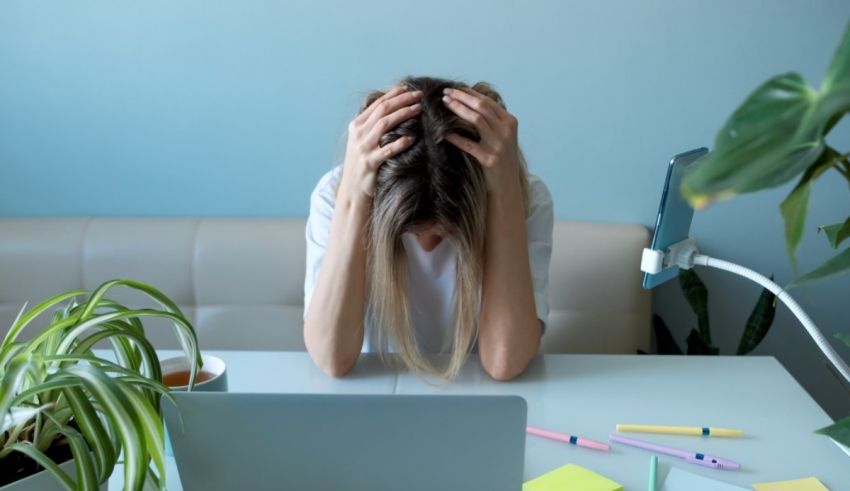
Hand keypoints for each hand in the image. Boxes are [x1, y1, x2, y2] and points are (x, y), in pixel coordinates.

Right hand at [339, 87, 421, 206]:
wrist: (352, 189)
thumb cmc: (363, 163)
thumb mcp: (363, 141)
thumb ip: (374, 126)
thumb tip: (394, 109)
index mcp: (356, 125)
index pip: (377, 104)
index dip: (394, 94)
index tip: (409, 88)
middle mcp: (358, 133)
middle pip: (383, 110)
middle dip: (402, 100)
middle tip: (419, 96)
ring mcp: (363, 148)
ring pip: (384, 125)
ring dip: (403, 115)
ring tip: (419, 110)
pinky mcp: (369, 163)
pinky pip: (387, 149)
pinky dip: (400, 142)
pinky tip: (413, 137)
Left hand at [442, 87, 520, 195]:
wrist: (507, 186)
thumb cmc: (501, 159)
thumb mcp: (503, 137)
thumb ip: (492, 120)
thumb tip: (469, 101)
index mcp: (510, 122)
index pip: (488, 102)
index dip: (469, 93)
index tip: (454, 89)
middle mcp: (507, 131)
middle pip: (482, 107)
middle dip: (462, 97)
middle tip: (445, 92)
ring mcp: (499, 146)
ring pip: (477, 120)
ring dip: (458, 109)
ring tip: (444, 104)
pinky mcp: (489, 160)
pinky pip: (469, 145)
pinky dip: (455, 137)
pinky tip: (444, 131)